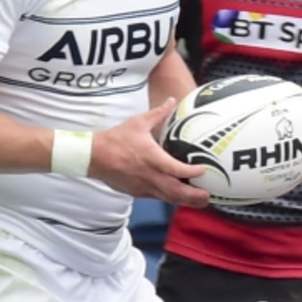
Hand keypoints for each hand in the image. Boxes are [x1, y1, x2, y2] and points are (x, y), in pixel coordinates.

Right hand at [91, 98, 210, 205]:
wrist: (93, 156)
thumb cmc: (116, 139)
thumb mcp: (138, 123)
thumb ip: (158, 113)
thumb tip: (171, 100)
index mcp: (151, 158)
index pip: (175, 169)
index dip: (191, 172)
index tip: (203, 170)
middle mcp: (148, 175)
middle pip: (175, 191)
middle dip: (193, 196)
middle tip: (208, 195)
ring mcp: (142, 186)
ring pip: (167, 198)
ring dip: (185, 201)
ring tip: (200, 201)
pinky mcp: (137, 193)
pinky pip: (157, 198)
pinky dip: (170, 199)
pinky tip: (180, 198)